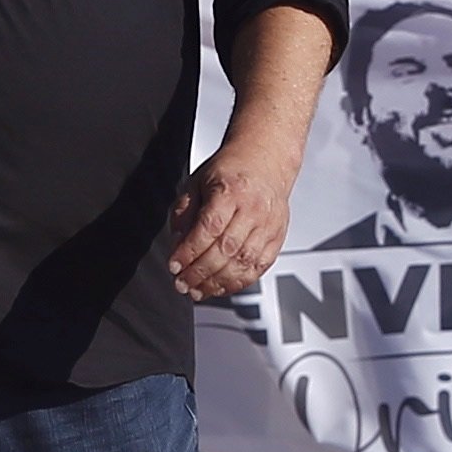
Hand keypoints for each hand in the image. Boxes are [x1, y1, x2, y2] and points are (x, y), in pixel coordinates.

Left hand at [163, 130, 295, 300]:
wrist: (266, 160)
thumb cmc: (232, 170)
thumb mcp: (197, 182)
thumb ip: (184, 213)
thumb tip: (177, 245)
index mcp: (231, 191)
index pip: (208, 228)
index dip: (189, 252)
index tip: (174, 266)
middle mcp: (253, 209)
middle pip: (225, 249)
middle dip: (199, 272)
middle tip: (182, 283)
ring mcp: (268, 225)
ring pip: (243, 263)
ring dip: (217, 283)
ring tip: (198, 291)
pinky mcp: (276, 238)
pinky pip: (258, 267)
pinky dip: (238, 282)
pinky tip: (220, 287)